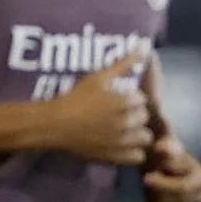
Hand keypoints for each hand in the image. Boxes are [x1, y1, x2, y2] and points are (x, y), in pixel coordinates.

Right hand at [47, 49, 153, 165]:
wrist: (55, 124)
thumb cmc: (76, 97)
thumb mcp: (99, 76)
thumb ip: (124, 62)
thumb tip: (145, 45)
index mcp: (126, 101)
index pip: (142, 99)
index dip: (130, 98)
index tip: (118, 98)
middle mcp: (127, 121)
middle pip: (144, 117)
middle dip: (134, 114)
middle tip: (118, 113)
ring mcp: (122, 141)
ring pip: (144, 137)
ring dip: (136, 132)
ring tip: (122, 128)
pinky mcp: (116, 156)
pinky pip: (137, 155)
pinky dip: (133, 150)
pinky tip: (121, 143)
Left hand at [142, 136, 200, 201]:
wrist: (153, 163)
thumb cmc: (158, 150)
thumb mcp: (162, 144)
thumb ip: (165, 145)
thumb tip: (163, 147)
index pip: (182, 187)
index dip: (162, 179)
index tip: (152, 170)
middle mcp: (200, 197)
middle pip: (169, 200)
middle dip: (156, 188)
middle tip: (147, 178)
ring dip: (151, 198)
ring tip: (152, 186)